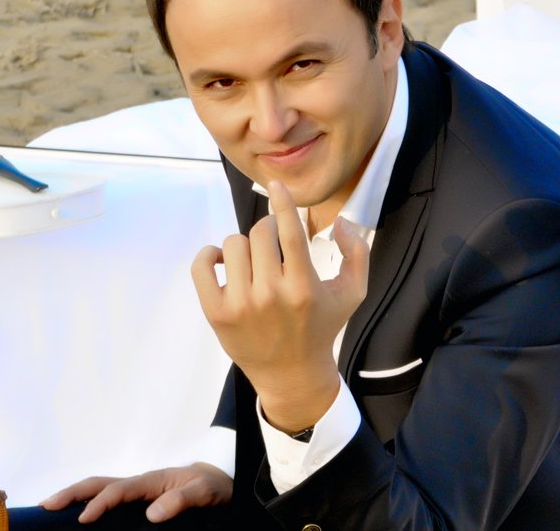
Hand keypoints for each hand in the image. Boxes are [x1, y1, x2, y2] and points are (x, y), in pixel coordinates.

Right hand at [39, 464, 230, 523]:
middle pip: (98, 483)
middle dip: (72, 493)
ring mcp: (136, 491)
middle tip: (46, 506)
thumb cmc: (212, 486)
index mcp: (152, 480)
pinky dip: (87, 502)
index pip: (119, 490)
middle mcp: (139, 484)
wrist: (220, 480)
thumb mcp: (204, 493)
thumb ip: (181, 501)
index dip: (100, 504)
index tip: (84, 519)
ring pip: (99, 488)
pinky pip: (107, 498)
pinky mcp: (136, 500)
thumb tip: (152, 514)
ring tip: (49, 507)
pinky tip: (74, 514)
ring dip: (74, 496)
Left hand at [191, 180, 369, 432]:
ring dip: (244, 246)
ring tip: (254, 261)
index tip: (276, 185)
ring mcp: (240, 305)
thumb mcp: (353, 293)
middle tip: (274, 247)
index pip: (289, 231)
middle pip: (259, 234)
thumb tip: (341, 221)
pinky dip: (209, 256)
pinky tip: (222, 261)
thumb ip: (357, 252)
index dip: (282, 203)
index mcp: (304, 287)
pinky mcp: (216, 313)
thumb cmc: (322, 327)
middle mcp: (271, 295)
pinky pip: (202, 266)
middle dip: (268, 232)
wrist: (292, 375)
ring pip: (233, 246)